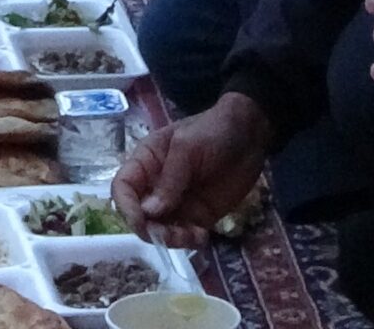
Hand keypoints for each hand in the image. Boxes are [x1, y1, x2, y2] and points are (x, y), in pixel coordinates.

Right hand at [111, 94, 272, 249]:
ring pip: (161, 230)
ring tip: (194, 236)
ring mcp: (177, 203)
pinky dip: (190, 242)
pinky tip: (203, 237)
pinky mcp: (198, 215)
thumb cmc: (213, 131)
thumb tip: (149, 212)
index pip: (123, 187)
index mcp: (146, 163)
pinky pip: (185, 235)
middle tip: (173, 235)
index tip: (142, 222)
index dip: (126, 207)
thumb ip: (170, 179)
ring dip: (172, 240)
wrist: (251, 136)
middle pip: (140, 215)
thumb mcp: (187, 147)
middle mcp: (156, 186)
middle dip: (151, 230)